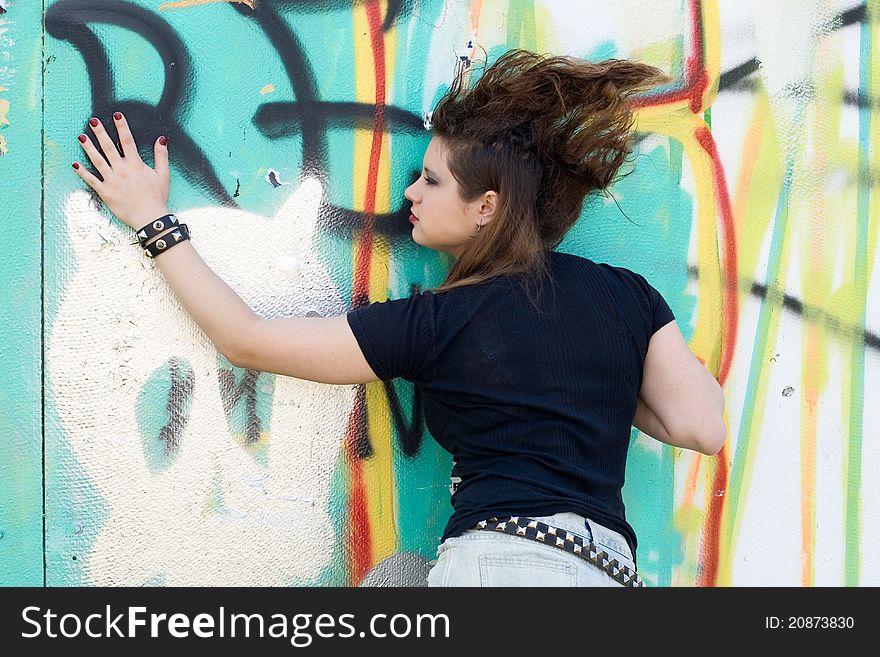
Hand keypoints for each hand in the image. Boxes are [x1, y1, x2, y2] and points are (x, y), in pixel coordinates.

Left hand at [72, 113, 170, 229]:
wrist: (150, 217)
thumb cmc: (157, 197)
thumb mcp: (163, 175)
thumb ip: (161, 156)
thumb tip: (161, 139)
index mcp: (135, 165)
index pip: (127, 141)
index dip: (122, 126)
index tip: (117, 115)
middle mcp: (121, 170)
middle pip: (108, 147)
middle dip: (100, 133)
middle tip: (93, 121)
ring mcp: (112, 181)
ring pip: (97, 161)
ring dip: (88, 148)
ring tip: (81, 137)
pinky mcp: (105, 192)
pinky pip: (91, 180)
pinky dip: (83, 172)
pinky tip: (75, 164)